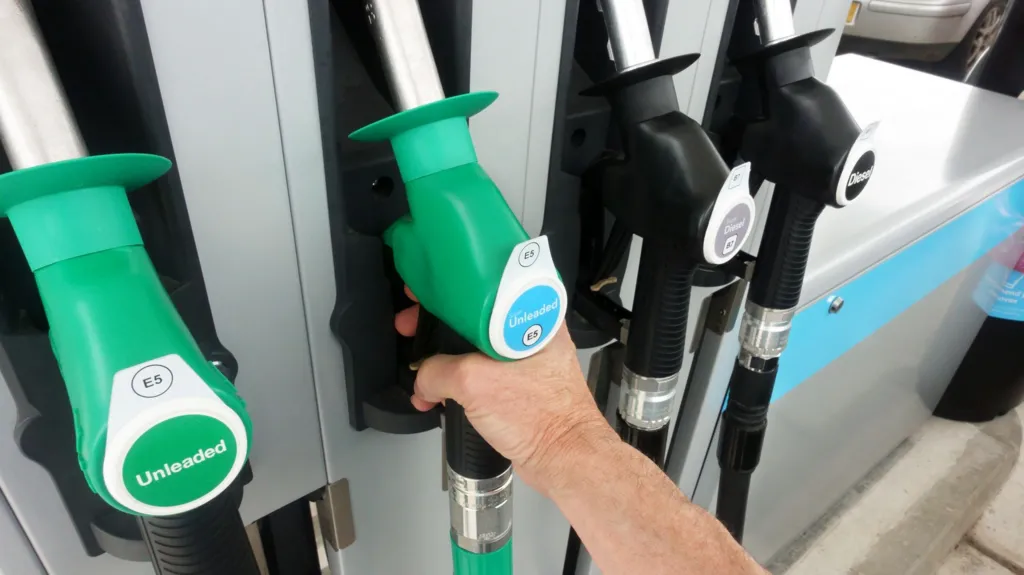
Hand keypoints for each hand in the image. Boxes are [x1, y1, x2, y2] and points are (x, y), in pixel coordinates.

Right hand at [395, 290, 615, 493]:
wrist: (564, 460)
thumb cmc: (544, 419)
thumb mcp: (475, 383)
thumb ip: (437, 371)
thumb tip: (422, 377)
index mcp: (531, 316)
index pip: (480, 288)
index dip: (444, 291)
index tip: (421, 294)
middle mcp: (530, 334)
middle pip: (471, 318)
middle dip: (436, 328)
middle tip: (412, 329)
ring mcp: (526, 361)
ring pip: (474, 350)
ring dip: (445, 361)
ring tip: (423, 372)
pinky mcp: (520, 386)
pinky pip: (482, 375)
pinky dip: (459, 383)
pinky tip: (441, 395)